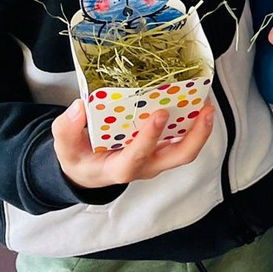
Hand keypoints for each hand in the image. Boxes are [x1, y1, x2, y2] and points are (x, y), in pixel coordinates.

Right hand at [52, 95, 214, 190]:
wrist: (89, 171)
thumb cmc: (80, 158)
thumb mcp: (65, 148)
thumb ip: (67, 130)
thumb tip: (80, 107)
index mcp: (120, 168)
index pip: (137, 157)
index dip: (149, 138)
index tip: (159, 114)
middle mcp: (146, 166)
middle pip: (178, 158)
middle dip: (196, 136)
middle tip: (205, 110)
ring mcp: (157, 158)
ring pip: (186, 149)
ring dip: (201, 128)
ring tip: (208, 102)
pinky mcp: (163, 148)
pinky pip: (183, 138)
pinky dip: (194, 122)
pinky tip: (197, 100)